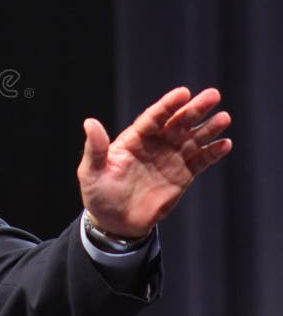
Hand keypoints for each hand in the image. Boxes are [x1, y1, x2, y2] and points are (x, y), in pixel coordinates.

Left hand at [77, 87, 231, 237]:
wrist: (115, 222)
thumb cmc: (99, 194)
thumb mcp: (91, 172)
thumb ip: (95, 148)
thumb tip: (89, 122)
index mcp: (134, 139)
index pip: (154, 118)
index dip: (168, 105)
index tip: (183, 93)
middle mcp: (155, 144)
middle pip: (177, 123)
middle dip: (195, 109)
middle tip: (213, 95)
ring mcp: (170, 159)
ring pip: (192, 139)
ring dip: (208, 128)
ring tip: (224, 118)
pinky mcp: (182, 176)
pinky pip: (200, 161)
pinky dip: (212, 153)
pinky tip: (225, 144)